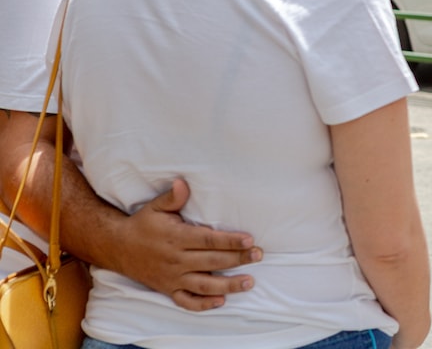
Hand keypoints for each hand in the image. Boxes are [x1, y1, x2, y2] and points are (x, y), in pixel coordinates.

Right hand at [117, 179, 260, 310]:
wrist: (117, 247)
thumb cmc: (142, 224)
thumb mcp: (155, 207)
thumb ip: (172, 197)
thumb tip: (183, 183)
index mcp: (176, 238)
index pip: (208, 241)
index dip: (230, 241)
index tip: (250, 240)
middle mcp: (176, 260)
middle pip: (212, 262)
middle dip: (237, 259)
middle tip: (259, 255)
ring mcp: (172, 277)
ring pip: (203, 285)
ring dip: (228, 285)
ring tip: (249, 282)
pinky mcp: (167, 289)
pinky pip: (186, 301)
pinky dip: (203, 305)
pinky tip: (221, 302)